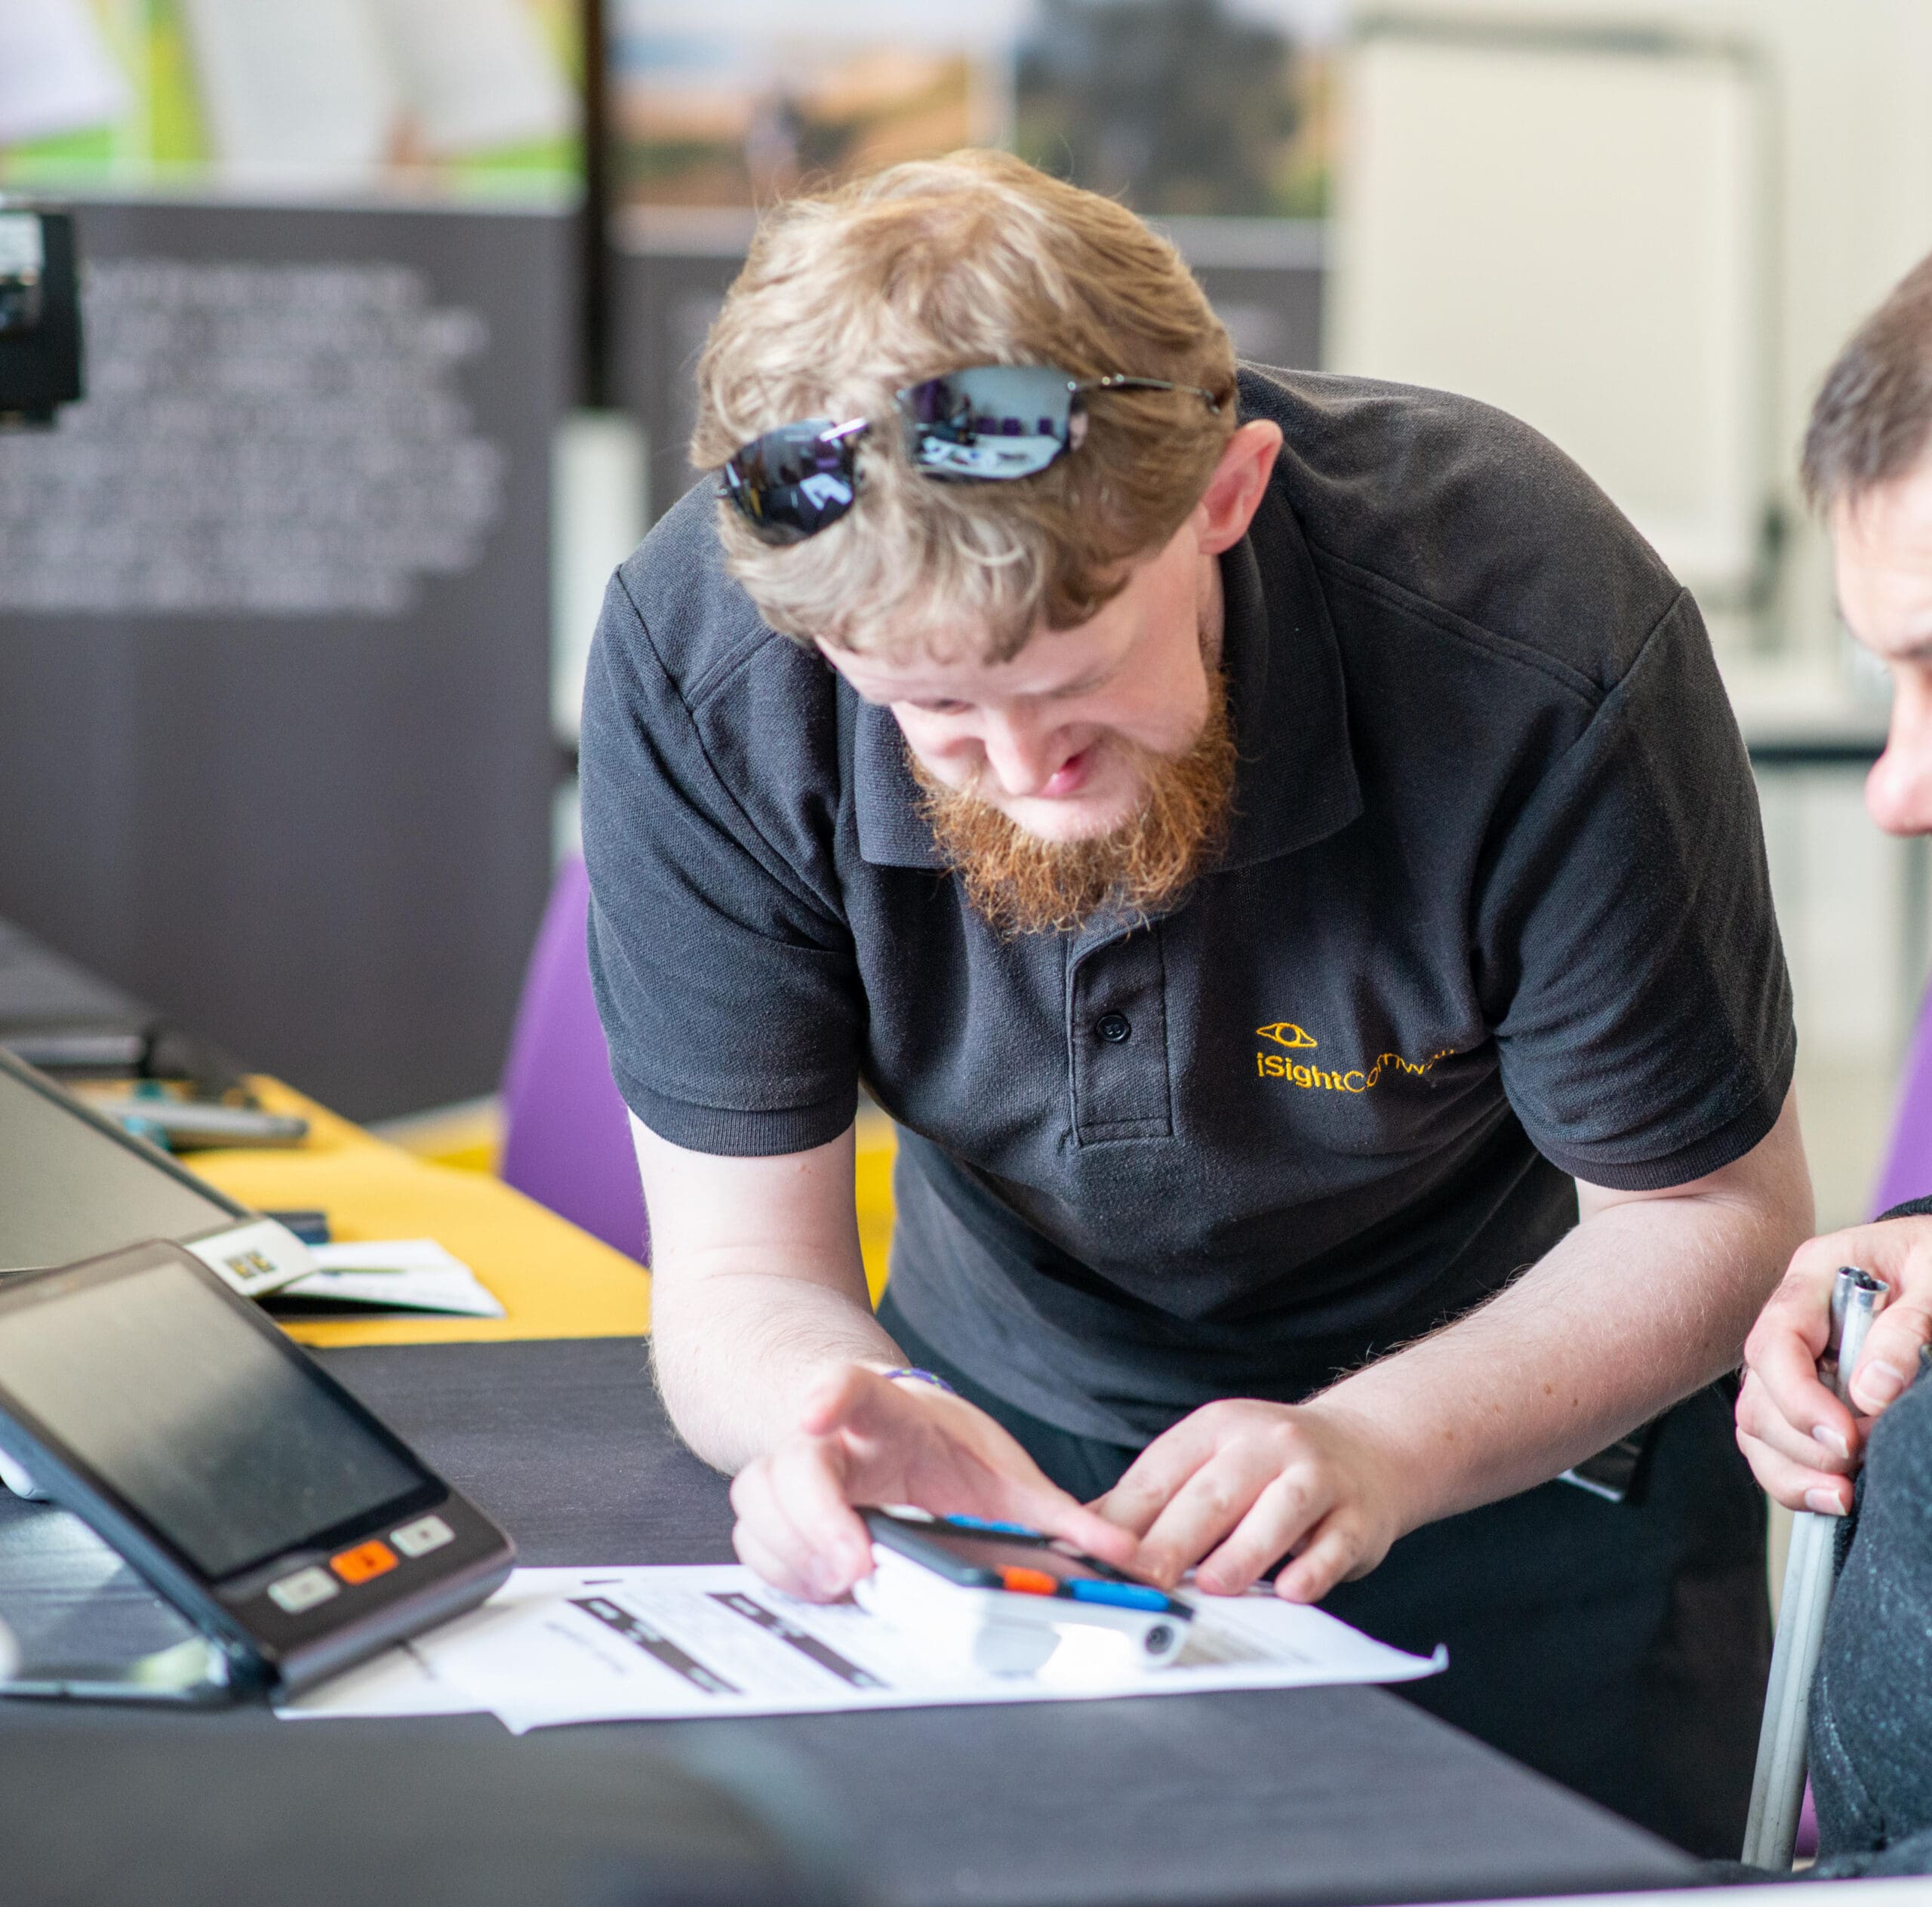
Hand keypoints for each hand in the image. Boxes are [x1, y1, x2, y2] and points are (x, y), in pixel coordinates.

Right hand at [729, 1366, 1141, 1601]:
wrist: (887, 1430)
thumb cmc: (940, 1447)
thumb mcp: (1003, 1471)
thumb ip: (1057, 1514)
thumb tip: (1122, 1553)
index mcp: (885, 1415)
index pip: (848, 1388)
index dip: (828, 1396)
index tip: (814, 1411)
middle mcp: (831, 1442)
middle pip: (788, 1464)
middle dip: (811, 1518)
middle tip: (854, 1566)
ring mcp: (797, 1478)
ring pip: (758, 1504)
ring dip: (793, 1553)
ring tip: (847, 1585)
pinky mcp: (781, 1519)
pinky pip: (757, 1544)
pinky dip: (784, 1572)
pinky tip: (826, 1588)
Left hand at [1091, 1398, 1407, 1602]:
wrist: (1366, 1449)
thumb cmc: (1268, 1467)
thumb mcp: (1208, 1462)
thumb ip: (1151, 1500)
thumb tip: (1077, 1537)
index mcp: (1216, 1429)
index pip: (1161, 1473)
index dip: (1126, 1518)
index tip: (1095, 1557)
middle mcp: (1265, 1443)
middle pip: (1213, 1493)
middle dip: (1174, 1539)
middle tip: (1144, 1579)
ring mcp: (1316, 1475)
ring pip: (1278, 1512)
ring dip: (1243, 1552)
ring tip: (1213, 1587)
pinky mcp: (1357, 1515)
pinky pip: (1334, 1543)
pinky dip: (1313, 1568)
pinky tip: (1291, 1590)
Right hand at [1737, 1218, 1931, 1512]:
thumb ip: (1908, 1325)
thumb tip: (1871, 1393)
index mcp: (1813, 1278)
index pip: (1775, 1343)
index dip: (1799, 1397)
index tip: (1846, 1437)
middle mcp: (1791, 1323)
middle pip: (1757, 1394)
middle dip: (1802, 1441)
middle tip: (1860, 1460)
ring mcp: (1794, 1362)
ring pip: (1757, 1426)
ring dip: (1793, 1469)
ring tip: (1845, 1494)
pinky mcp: (1806, 1397)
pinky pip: (1775, 1445)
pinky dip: (1796, 1478)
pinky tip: (1834, 1495)